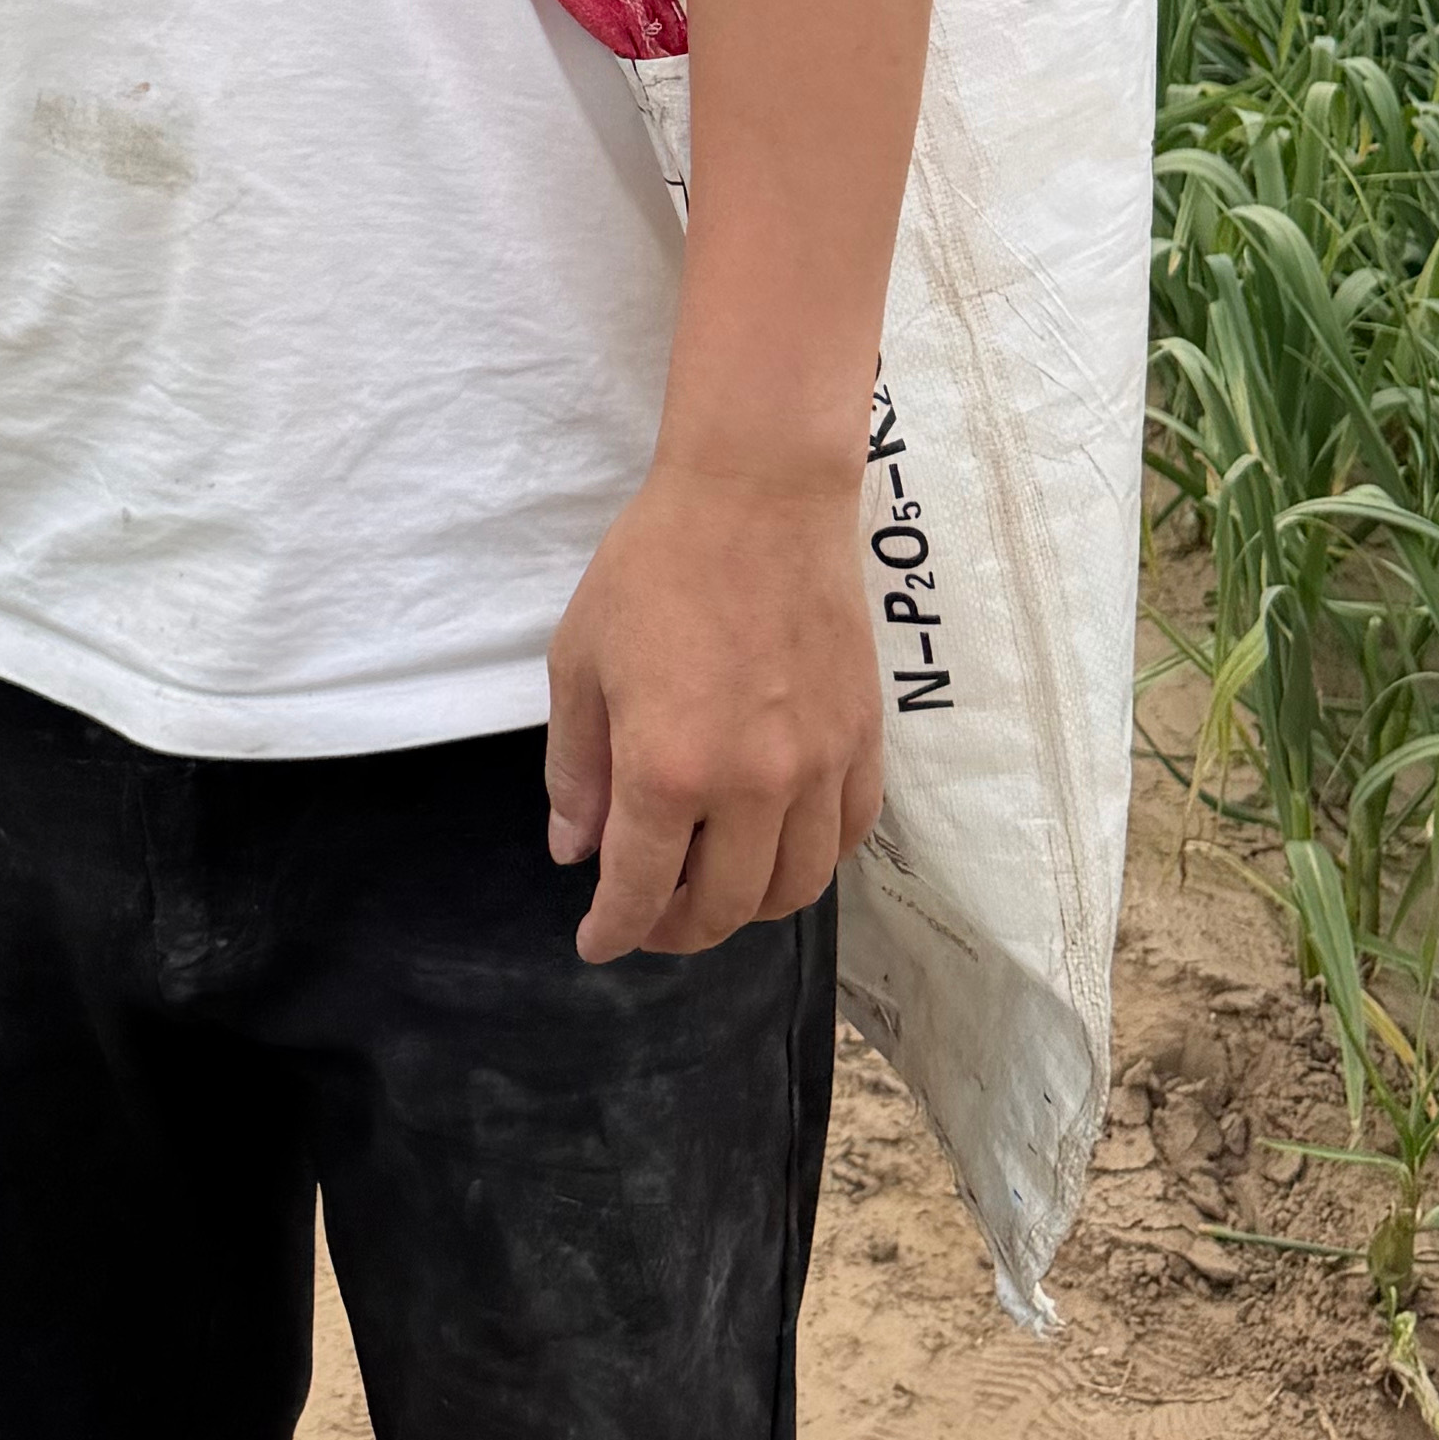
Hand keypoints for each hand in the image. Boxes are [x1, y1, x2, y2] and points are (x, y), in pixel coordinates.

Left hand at [543, 453, 883, 963]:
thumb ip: (577, 769)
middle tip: (649, 916)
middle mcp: (752, 785)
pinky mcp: (862, 740)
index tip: (598, 944)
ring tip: (711, 885)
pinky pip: (847, 837)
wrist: (758, 495)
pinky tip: (775, 843)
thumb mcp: (581, 662)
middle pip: (724, 908)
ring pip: (795, 888)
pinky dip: (810, 861)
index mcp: (668, 769)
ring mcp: (818, 766)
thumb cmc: (655, 566)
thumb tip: (576, 853)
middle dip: (676, 930)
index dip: (614, 933)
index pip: (641, 891)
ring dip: (747, 907)